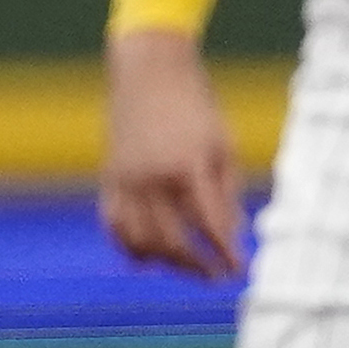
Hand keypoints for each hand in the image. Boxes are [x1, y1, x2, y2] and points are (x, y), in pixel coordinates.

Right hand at [101, 26, 246, 278]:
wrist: (149, 71)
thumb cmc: (195, 105)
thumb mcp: (222, 144)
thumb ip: (226, 192)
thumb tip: (231, 235)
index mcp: (186, 167)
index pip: (209, 226)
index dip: (225, 253)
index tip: (239, 268)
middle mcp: (152, 179)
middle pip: (173, 242)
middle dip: (197, 266)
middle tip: (216, 276)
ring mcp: (126, 180)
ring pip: (140, 241)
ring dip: (165, 263)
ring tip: (187, 267)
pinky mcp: (110, 178)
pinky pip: (114, 226)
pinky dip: (130, 248)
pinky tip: (149, 259)